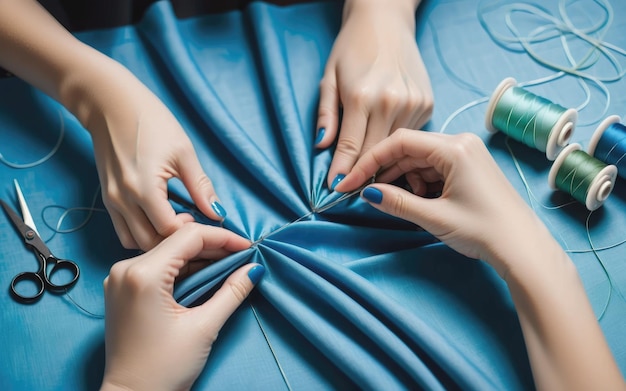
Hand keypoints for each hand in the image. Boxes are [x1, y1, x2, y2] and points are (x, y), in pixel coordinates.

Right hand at [83, 63, 226, 250]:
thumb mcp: (183, 152)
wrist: (110, 104)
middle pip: (150, 242)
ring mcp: (112, 201)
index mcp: (143, 189)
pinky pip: (123, 230)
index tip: (202, 219)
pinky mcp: (108, 198)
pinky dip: (141, 232)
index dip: (189, 231)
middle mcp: (123, 200)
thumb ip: (200, 187)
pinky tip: (159, 218)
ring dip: (156, 241)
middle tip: (193, 227)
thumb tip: (217, 211)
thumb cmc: (150, 121)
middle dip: (174, 242)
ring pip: (133, 241)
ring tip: (176, 224)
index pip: (169, 230)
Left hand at [101, 223, 260, 390]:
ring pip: (168, 251)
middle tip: (242, 257)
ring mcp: (120, 278)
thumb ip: (231, 292)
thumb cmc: (163, 369)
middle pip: (177, 241)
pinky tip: (205, 274)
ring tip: (229, 264)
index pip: (189, 237)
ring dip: (199, 256)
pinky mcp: (122, 288)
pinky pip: (157, 265)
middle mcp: (125, 269)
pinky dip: (183, 267)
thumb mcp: (204, 327)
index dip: (223, 238)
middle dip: (213, 246)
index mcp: (142, 274)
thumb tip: (253, 269)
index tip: (248, 248)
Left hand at [316, 0, 432, 189]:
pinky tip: (389, 143)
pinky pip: (410, 135)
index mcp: (362, 96)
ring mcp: (413, 104)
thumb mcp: (329, 78)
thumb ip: (326, 116)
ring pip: (395, 149)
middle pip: (374, 153)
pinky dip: (398, 144)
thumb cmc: (352, 49)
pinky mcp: (427, 105)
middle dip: (361, 175)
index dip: (343, 172)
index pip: (351, 147)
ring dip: (383, 163)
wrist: (386, 21)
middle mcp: (391, 102)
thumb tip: (323, 147)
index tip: (335, 190)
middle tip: (350, 190)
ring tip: (371, 175)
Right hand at [334, 130, 548, 275]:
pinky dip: (420, 183)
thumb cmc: (482, 230)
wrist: (522, 249)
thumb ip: (397, 202)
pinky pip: (434, 168)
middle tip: (364, 193)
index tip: (349, 182)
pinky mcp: (469, 167)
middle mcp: (461, 143)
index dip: (369, 162)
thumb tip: (367, 193)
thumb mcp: (433, 217)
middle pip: (409, 149)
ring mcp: (467, 154)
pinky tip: (418, 201)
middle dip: (385, 172)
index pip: (399, 143)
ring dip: (403, 179)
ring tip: (398, 203)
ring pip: (420, 160)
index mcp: (454, 148)